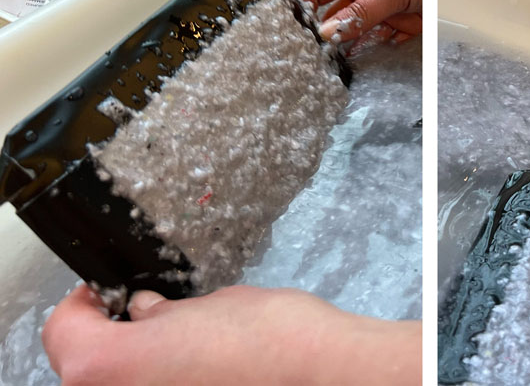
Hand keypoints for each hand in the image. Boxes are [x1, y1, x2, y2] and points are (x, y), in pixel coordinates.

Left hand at [43, 285, 419, 385]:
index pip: (64, 333)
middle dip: (111, 338)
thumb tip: (145, 314)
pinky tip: (198, 368)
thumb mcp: (207, 305)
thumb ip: (163, 314)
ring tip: (177, 343)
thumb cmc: (271, 336)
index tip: (107, 292)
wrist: (325, 375)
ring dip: (138, 366)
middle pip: (87, 368)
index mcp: (112, 367)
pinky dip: (165, 382)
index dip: (83, 304)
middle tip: (143, 313)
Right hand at [296, 0, 421, 51]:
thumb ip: (363, 11)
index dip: (302, 4)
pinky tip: (360, 61)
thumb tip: (330, 31)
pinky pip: (381, 38)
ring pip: (357, 28)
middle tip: (309, 53)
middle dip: (323, 31)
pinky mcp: (404, 23)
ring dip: (347, 44)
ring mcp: (385, 6)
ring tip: (330, 63)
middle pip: (336, 11)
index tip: (291, 28)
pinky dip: (373, 49)